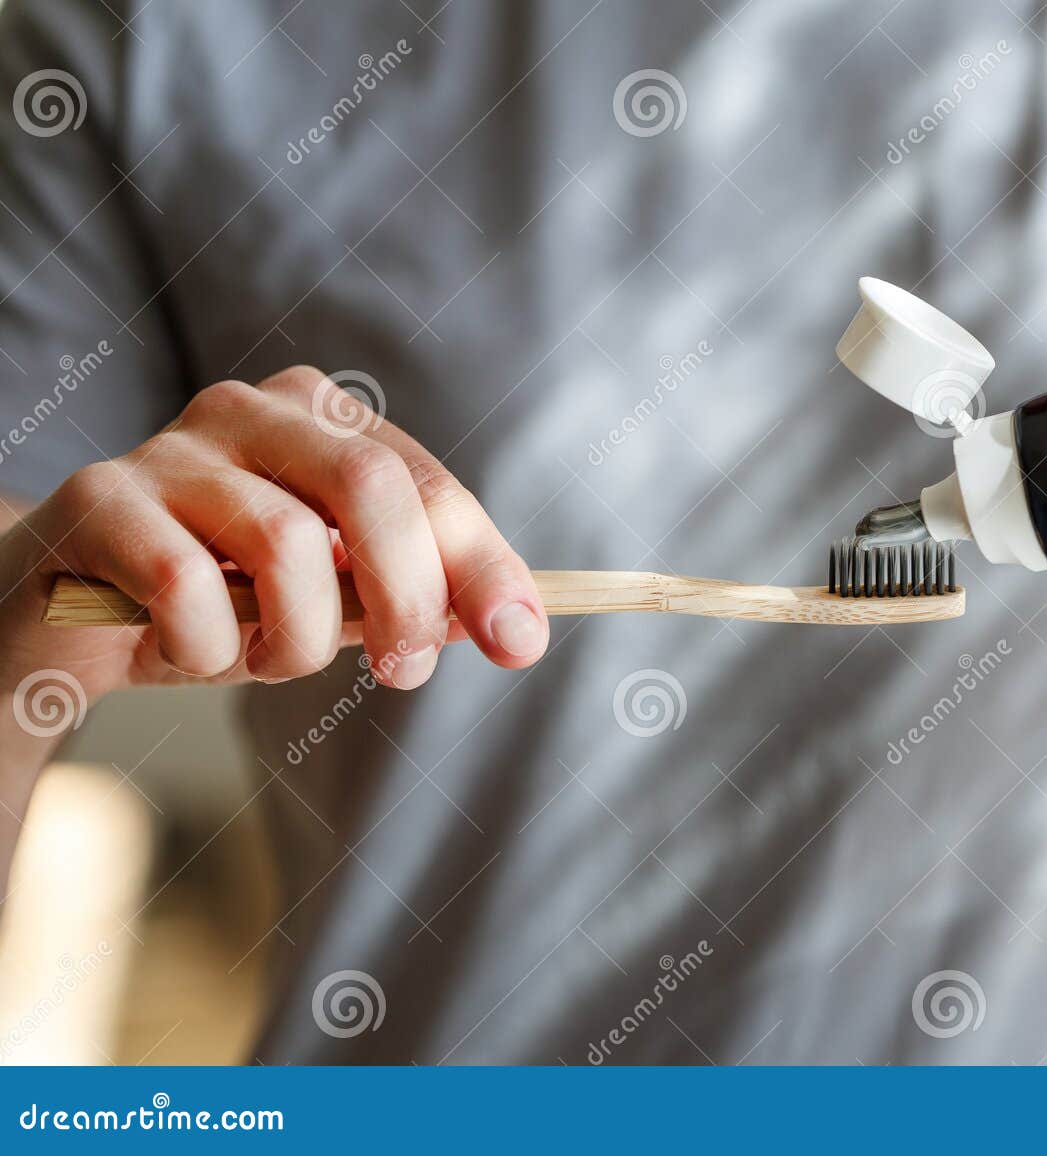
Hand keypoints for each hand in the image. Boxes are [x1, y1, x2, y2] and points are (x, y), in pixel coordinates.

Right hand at [0, 365, 547, 705]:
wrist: (64, 621)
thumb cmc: (217, 604)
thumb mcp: (330, 603)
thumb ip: (410, 598)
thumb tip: (514, 625)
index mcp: (322, 419)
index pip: (428, 486)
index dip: (483, 565)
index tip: (521, 642)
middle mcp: (252, 411)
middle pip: (371, 487)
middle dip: (408, 595)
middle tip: (403, 673)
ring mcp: (172, 447)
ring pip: (286, 542)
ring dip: (297, 637)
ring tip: (268, 660)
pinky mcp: (100, 499)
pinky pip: (186, 584)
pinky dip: (207, 646)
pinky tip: (190, 653)